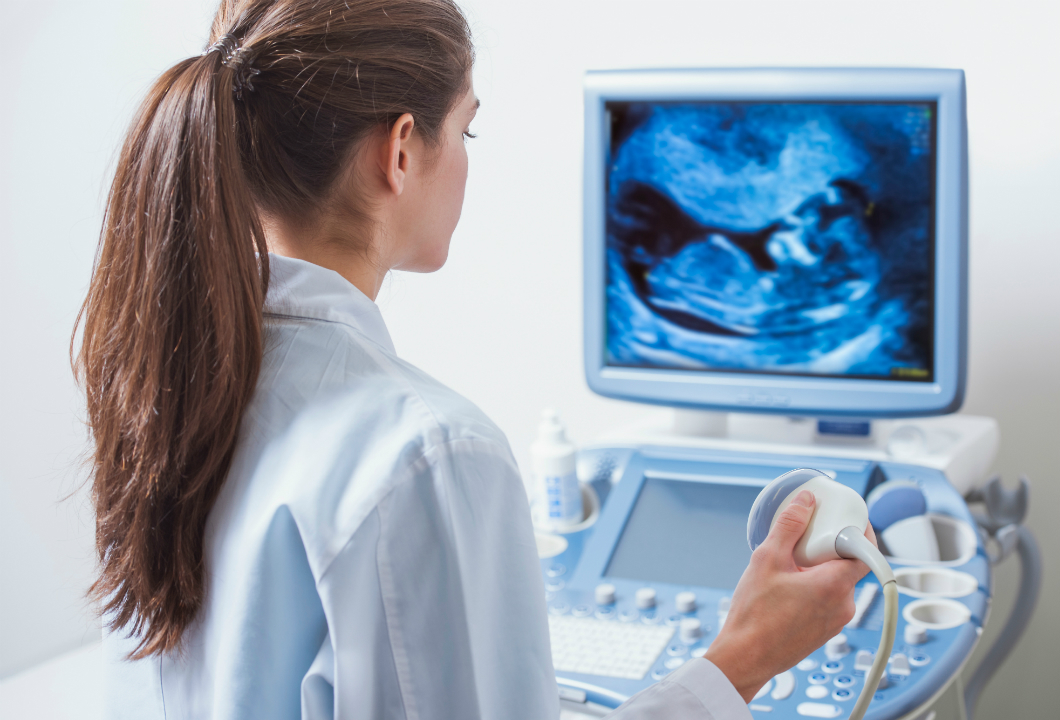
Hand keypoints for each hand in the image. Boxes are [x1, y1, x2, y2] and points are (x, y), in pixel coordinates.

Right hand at [703, 490, 875, 702]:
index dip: (858, 530)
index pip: (865, 550)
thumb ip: (789, 526)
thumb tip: (805, 503)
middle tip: (806, 538)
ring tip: (790, 566)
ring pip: (838, 583)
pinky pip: (830, 600)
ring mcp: (836, 622)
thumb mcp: (767, 559)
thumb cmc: (755, 616)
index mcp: (835, 586)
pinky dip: (816, 587)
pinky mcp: (825, 631)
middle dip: (830, 548)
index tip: (844, 519)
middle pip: (849, 564)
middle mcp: (843, 606)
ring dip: (821, 568)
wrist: (745, 657)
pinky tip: (788, 586)